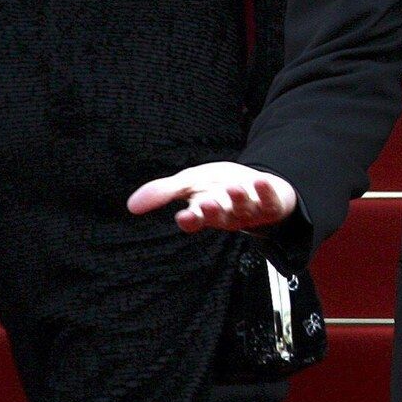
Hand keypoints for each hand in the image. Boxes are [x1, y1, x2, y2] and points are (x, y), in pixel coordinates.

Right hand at [127, 161, 297, 232]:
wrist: (256, 185)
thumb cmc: (219, 187)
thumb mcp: (190, 184)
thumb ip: (163, 192)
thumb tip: (130, 205)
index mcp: (205, 212)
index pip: (195, 221)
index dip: (190, 220)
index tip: (183, 216)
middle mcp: (227, 215)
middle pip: (219, 216)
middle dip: (213, 210)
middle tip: (207, 203)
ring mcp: (250, 211)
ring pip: (243, 209)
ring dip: (238, 199)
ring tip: (234, 187)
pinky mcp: (271, 204)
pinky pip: (269, 200)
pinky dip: (265, 191)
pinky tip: (260, 180)